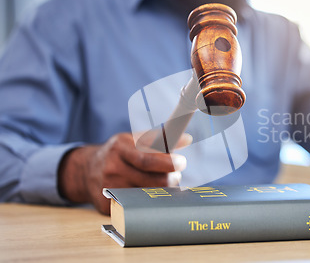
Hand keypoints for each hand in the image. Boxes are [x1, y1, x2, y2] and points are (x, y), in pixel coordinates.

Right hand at [58, 132, 191, 213]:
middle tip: (176, 175)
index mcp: (120, 148)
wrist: (87, 170)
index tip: (182, 163)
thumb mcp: (134, 139)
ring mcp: (108, 189)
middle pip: (150, 181)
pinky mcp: (106, 206)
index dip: (167, 163)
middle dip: (170, 179)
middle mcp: (112, 168)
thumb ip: (161, 138)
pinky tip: (150, 195)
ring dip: (162, 191)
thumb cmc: (119, 153)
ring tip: (165, 183)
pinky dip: (147, 202)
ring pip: (146, 196)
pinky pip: (135, 207)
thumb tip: (187, 138)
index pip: (146, 159)